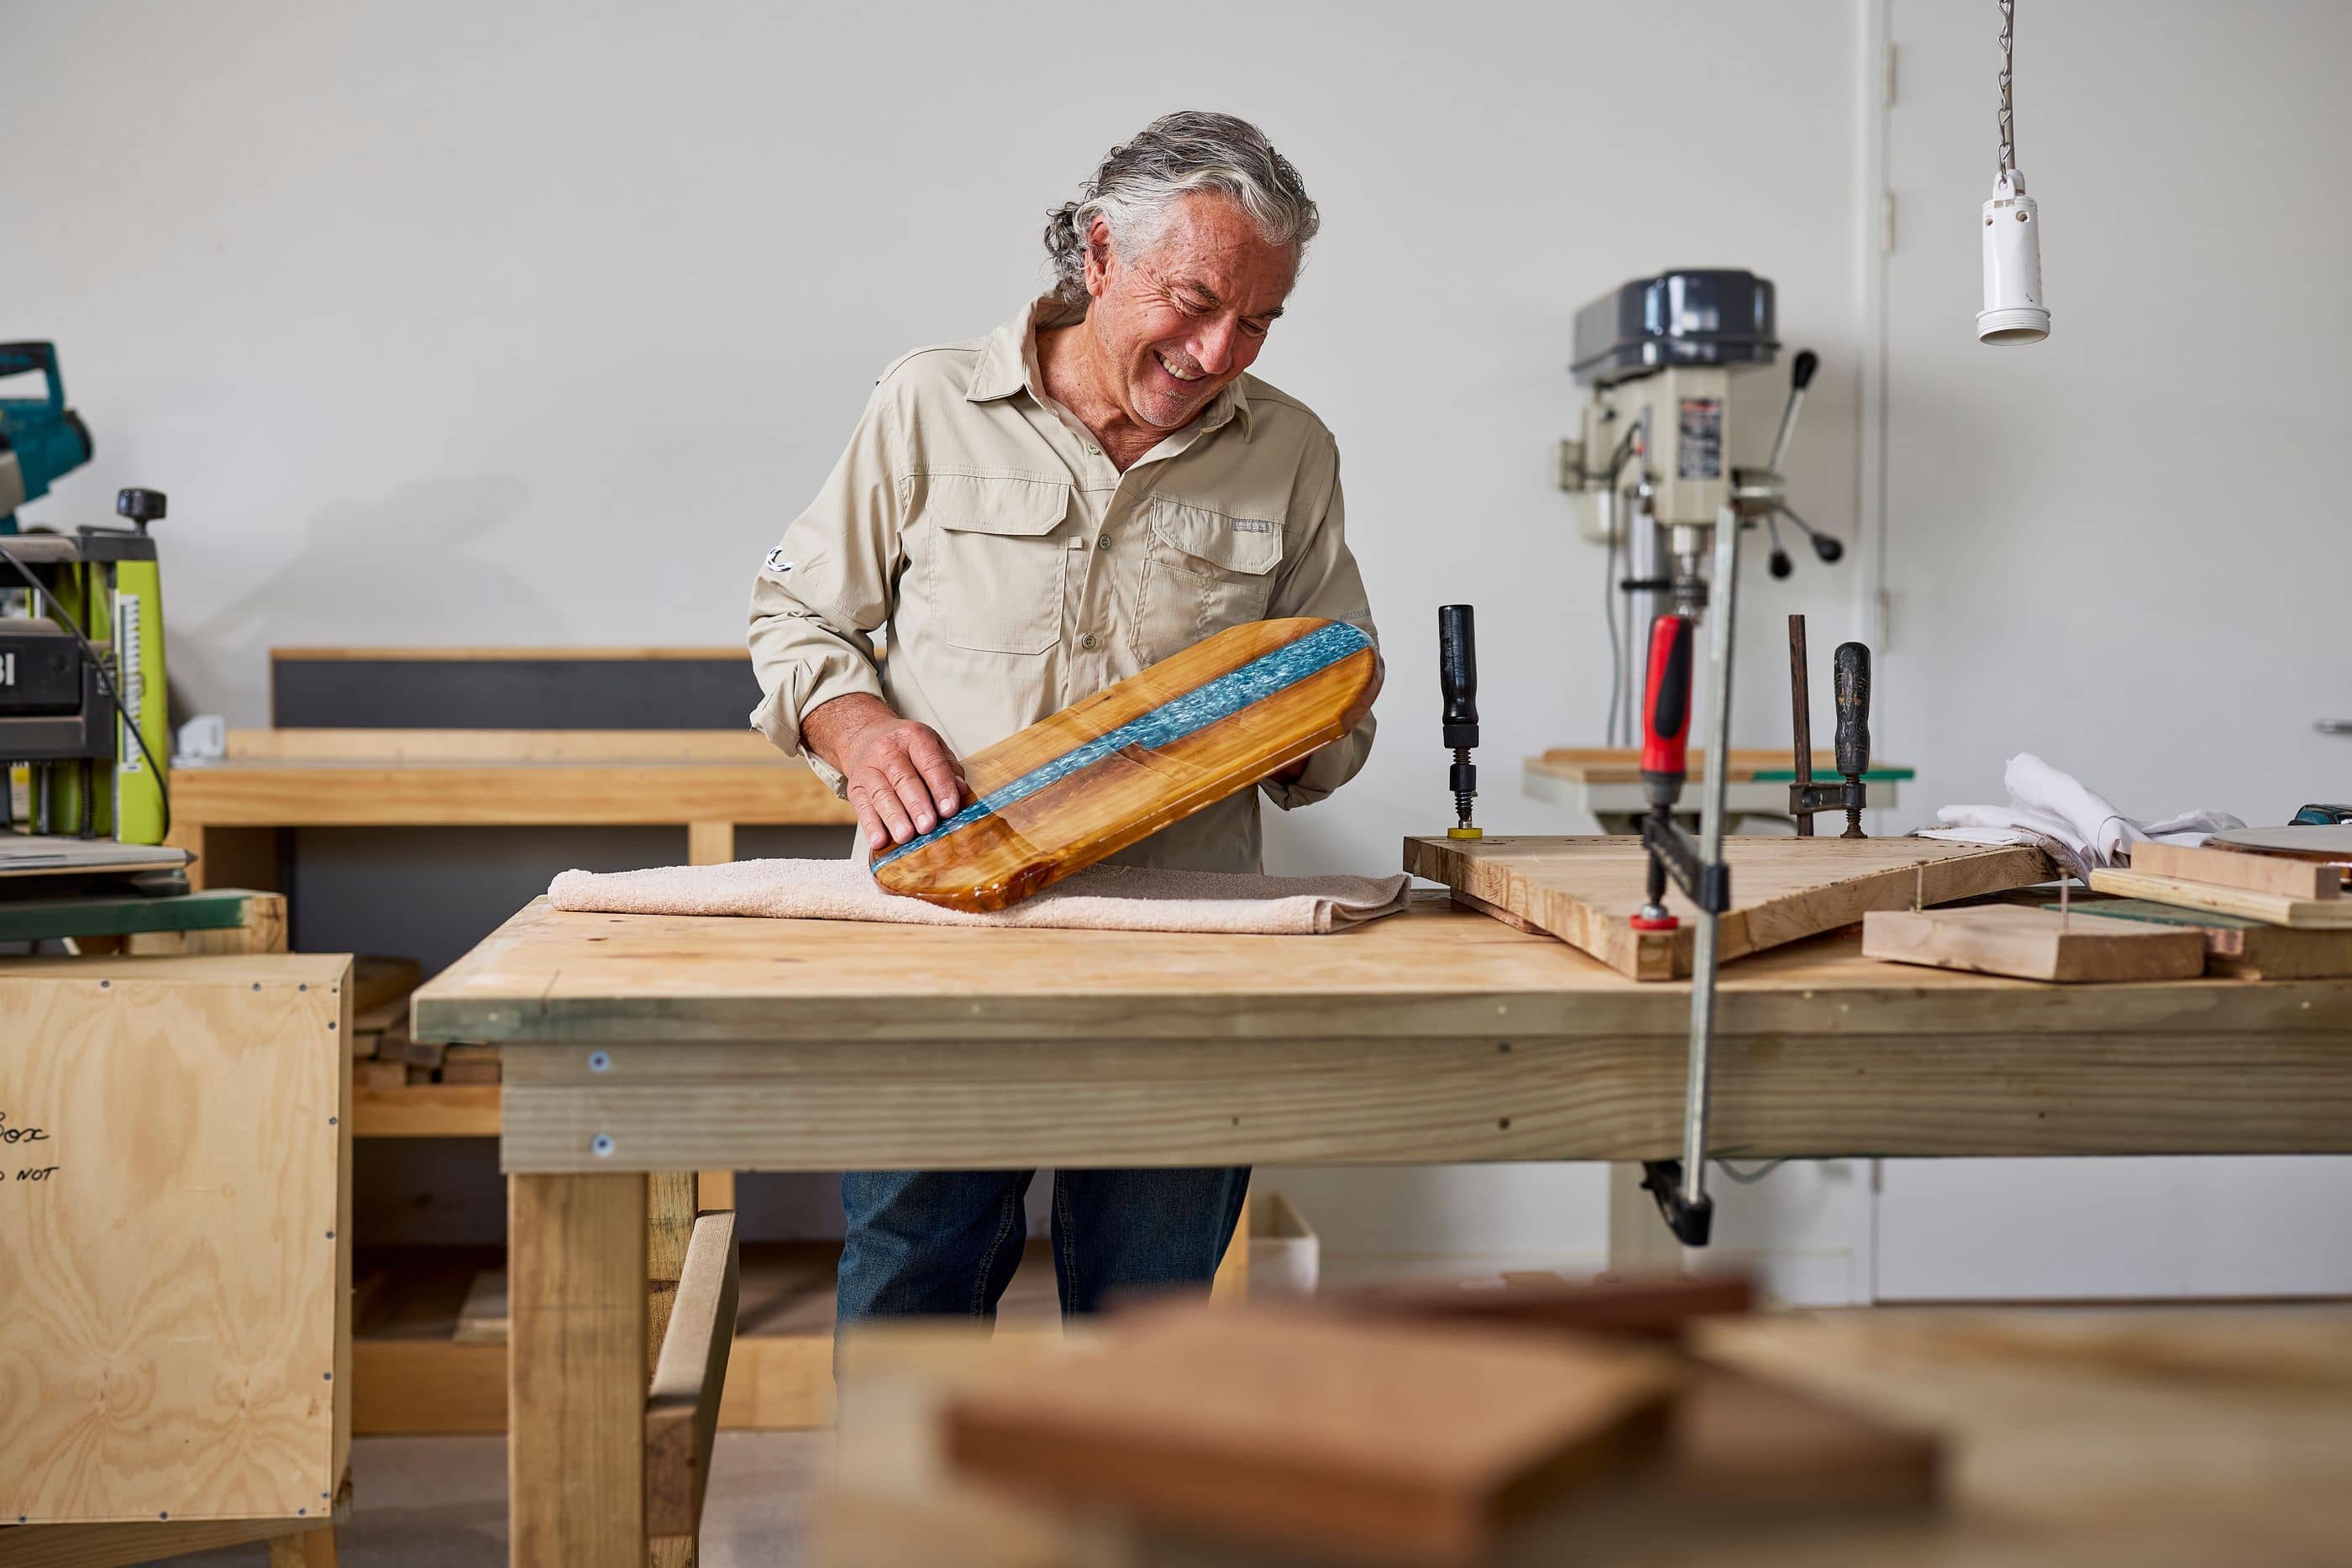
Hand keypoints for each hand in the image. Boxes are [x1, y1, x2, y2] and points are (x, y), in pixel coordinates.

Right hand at [844, 717, 966, 850]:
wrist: (864, 737)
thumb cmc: (905, 747)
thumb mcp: (932, 746)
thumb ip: (949, 769)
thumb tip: (961, 791)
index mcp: (913, 737)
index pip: (930, 763)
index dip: (941, 787)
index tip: (949, 809)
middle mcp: (887, 749)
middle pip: (903, 779)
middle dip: (917, 805)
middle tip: (928, 826)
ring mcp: (868, 768)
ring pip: (882, 794)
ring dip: (894, 818)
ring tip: (906, 836)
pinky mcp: (854, 786)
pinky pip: (862, 807)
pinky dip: (870, 825)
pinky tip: (879, 840)